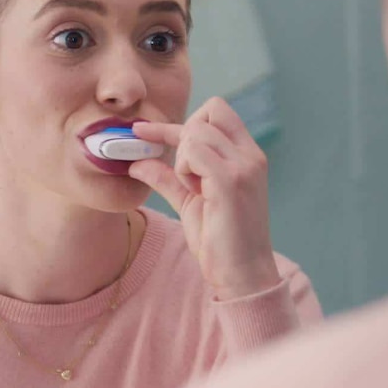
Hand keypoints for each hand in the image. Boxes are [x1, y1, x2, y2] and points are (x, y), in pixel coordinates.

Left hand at [128, 97, 280, 299]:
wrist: (243, 274)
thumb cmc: (221, 240)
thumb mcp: (190, 201)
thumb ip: (167, 178)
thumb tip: (137, 161)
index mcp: (247, 156)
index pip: (217, 113)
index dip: (180, 121)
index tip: (144, 131)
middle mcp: (250, 155)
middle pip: (208, 114)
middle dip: (182, 136)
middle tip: (183, 172)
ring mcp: (244, 166)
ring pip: (198, 131)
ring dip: (184, 157)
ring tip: (193, 187)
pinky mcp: (231, 181)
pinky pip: (195, 153)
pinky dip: (185, 169)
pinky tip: (194, 191)